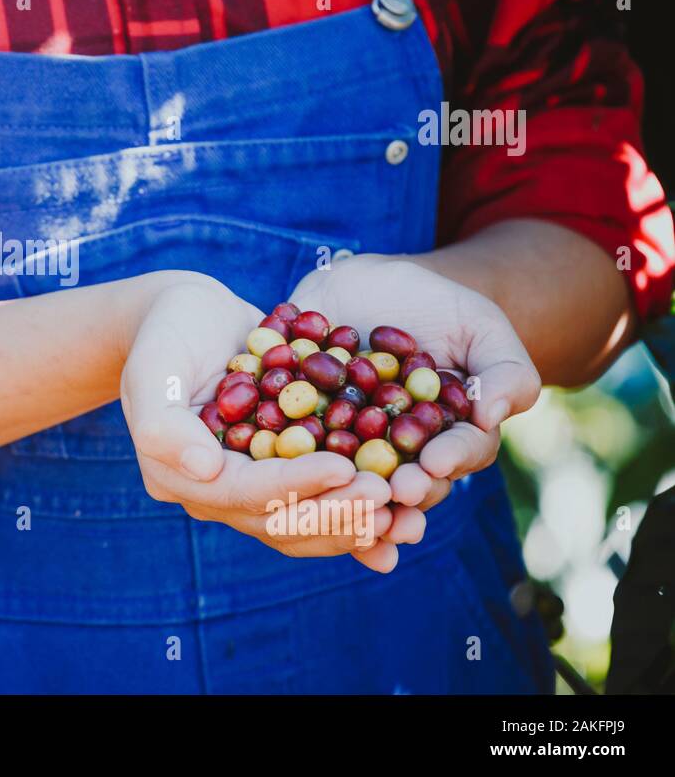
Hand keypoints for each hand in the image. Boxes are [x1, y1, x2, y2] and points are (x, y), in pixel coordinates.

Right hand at [119, 276, 400, 572]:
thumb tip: (206, 469)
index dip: (295, 485)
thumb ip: (162, 422)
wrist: (185, 316)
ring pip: (306, 524)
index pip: (244, 492)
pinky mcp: (280, 474)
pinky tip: (403, 527)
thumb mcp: (154, 365)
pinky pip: (322, 504)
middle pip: (280, 520)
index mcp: (178, 476)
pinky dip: (359, 518)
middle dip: (336, 511)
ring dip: (355, 525)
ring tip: (405, 518)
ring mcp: (249, 489)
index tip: (344, 468)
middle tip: (386, 494)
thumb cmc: (166, 331)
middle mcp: (214, 494)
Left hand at [290, 254, 541, 519]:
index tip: (436, 463)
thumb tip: (494, 415)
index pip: (456, 455)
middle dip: (396, 490)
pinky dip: (279, 458)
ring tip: (338, 494)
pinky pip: (286, 446)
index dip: (447, 460)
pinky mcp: (295, 428)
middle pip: (401, 481)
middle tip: (392, 490)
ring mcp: (343, 446)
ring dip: (341, 491)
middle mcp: (395, 454)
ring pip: (343, 478)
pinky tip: (273, 467)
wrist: (367, 283)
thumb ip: (503, 370)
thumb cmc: (436, 305)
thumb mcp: (479, 326)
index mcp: (445, 438)